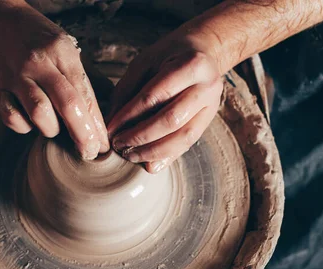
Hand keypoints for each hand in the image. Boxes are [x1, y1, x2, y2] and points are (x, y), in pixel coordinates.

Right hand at [0, 2, 108, 158]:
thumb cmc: (38, 40)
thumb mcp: (65, 49)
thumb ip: (82, 79)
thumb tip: (102, 114)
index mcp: (61, 52)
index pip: (84, 93)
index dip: (96, 124)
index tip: (103, 144)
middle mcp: (38, 63)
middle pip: (66, 105)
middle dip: (82, 134)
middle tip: (89, 152)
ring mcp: (14, 76)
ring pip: (39, 114)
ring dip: (51, 128)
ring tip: (54, 126)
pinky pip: (13, 119)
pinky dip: (25, 126)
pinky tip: (30, 120)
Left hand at [107, 32, 222, 172]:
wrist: (204, 51)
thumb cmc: (169, 56)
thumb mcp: (145, 62)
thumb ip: (128, 91)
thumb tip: (112, 124)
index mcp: (191, 64)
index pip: (154, 96)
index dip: (129, 116)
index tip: (110, 129)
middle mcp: (207, 86)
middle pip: (171, 120)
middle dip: (141, 137)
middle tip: (119, 145)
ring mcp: (212, 105)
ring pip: (184, 137)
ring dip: (154, 151)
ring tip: (130, 155)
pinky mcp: (209, 120)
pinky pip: (188, 143)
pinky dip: (167, 155)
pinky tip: (149, 163)